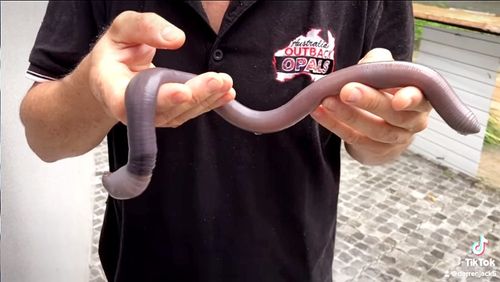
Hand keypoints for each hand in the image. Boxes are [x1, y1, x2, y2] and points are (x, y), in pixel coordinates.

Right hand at [87, 11, 234, 126]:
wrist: (112, 75)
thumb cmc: (115, 52)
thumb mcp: (123, 29)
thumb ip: (146, 27)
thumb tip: (175, 38)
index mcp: (112, 89)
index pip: (133, 101)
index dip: (159, 99)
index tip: (182, 91)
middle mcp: (132, 110)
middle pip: (165, 109)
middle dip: (194, 95)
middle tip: (215, 81)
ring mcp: (152, 116)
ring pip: (181, 113)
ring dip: (207, 99)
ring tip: (225, 83)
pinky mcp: (168, 115)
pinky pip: (190, 112)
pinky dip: (210, 103)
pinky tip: (226, 94)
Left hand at [310, 48, 431, 164]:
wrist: (382, 123)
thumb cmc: (386, 90)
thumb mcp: (388, 72)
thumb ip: (381, 62)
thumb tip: (368, 65)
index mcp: (422, 100)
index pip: (421, 100)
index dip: (411, 100)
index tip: (398, 100)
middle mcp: (412, 123)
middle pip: (394, 116)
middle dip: (370, 102)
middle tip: (346, 91)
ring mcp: (394, 140)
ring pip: (373, 130)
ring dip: (347, 115)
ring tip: (326, 100)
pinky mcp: (373, 150)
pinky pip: (353, 138)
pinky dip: (334, 125)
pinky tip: (318, 112)